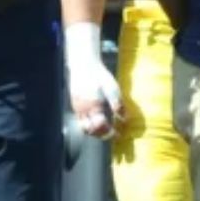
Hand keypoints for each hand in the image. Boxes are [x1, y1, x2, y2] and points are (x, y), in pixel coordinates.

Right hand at [64, 23, 123, 138]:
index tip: (117, 134)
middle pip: (90, 131)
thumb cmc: (99, 76)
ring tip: (103, 128)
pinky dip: (88, 124)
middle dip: (101, 135)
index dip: (110, 133)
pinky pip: (80, 120)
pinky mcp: (74, 104)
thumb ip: (118, 105)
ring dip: (93, 131)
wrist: (83, 65)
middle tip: (111, 134)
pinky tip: (95, 118)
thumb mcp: (112, 89)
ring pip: (83, 127)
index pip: (101, 127)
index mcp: (94, 108)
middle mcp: (83, 111)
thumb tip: (124, 119)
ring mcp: (77, 108)